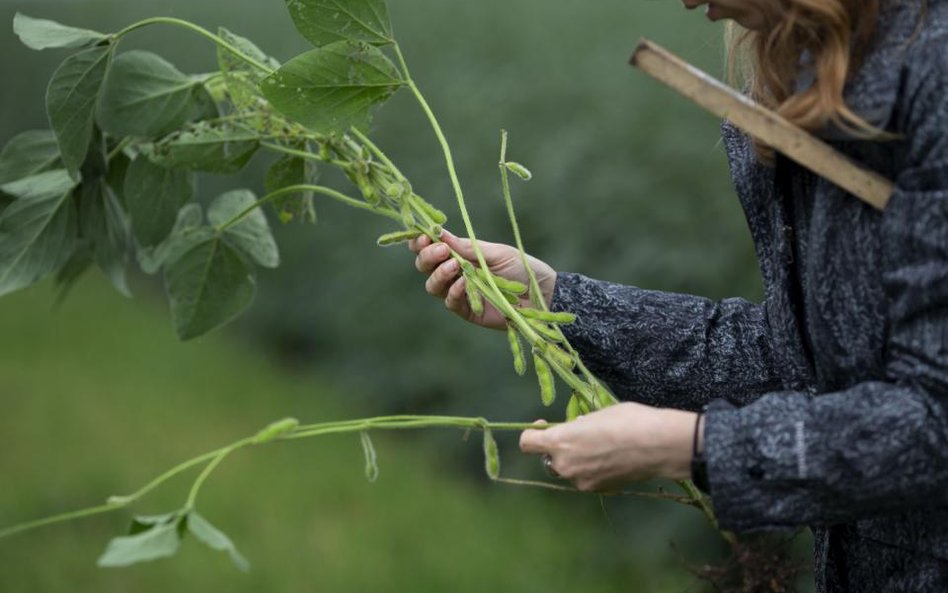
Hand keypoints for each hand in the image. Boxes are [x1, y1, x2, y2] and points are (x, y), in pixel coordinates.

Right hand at [409, 229, 556, 329]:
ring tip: (454, 265)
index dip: (422, 242)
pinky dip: (454, 291)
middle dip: (427, 256)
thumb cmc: (522, 268)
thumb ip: (468, 247)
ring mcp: (460, 293)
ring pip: (433, 286)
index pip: (432, 248)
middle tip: (441, 250)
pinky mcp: (468, 311)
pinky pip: (451, 303)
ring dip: (439, 274)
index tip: (425, 235)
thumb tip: (441, 235)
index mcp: (461, 255)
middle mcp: (456, 274)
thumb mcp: (496, 252)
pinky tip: (463, 283)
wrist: (541, 292)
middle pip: (426, 267)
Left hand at [519, 403, 697, 491]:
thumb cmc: (627, 420)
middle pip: (549, 458)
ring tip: (601, 447)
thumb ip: (578, 426)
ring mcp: (581, 481)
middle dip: (560, 448)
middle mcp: (565, 465)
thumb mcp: (597, 415)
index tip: (545, 425)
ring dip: (577, 460)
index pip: (527, 443)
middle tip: (581, 436)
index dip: (533, 433)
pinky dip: (593, 470)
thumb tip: (575, 430)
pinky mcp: (599, 490)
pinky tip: (612, 459)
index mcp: (560, 442)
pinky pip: (586, 478)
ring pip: (569, 470)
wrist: (658, 445)